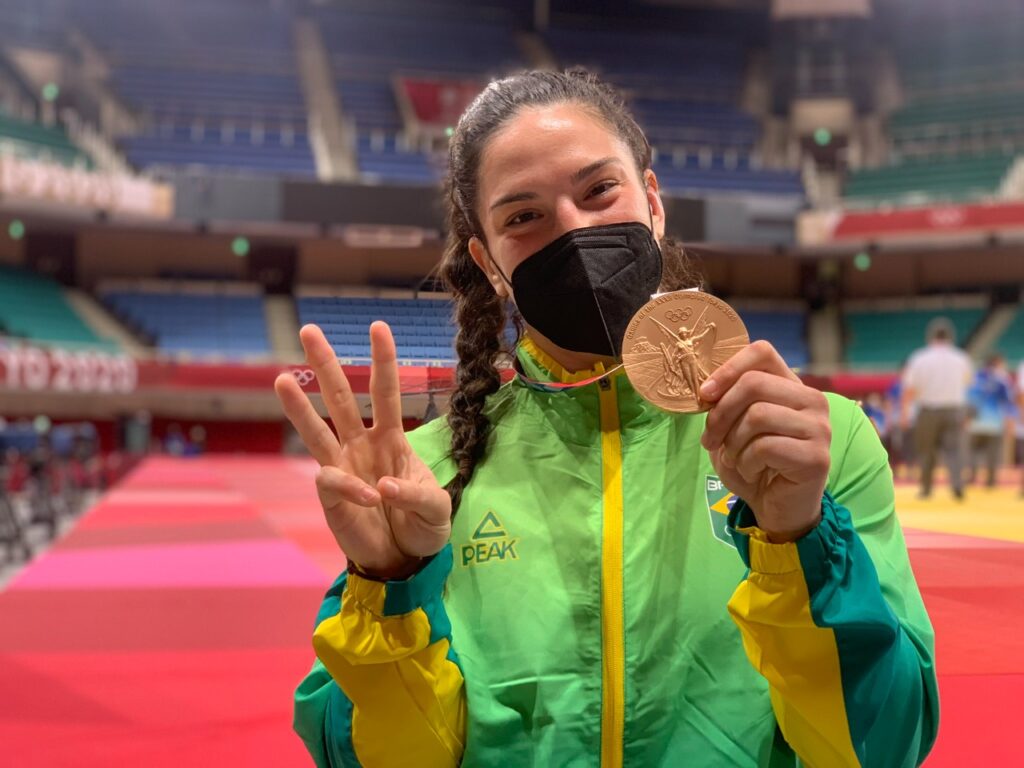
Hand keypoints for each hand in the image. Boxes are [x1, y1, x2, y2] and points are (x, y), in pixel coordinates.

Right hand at [274, 322, 450, 578]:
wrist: (403, 561)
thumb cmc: (422, 526)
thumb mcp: (436, 508)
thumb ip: (416, 494)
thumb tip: (382, 485)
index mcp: (392, 438)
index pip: (385, 392)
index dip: (383, 361)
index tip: (378, 326)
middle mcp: (362, 445)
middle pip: (341, 398)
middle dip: (326, 365)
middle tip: (309, 330)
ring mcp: (342, 467)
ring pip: (317, 430)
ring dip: (299, 406)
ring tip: (282, 378)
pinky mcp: (331, 496)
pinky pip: (331, 480)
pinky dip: (350, 487)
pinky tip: (371, 499)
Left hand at [699, 341, 831, 542]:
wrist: (776, 508)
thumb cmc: (754, 464)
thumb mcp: (733, 427)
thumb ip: (727, 401)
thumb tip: (707, 388)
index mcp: (791, 385)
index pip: (761, 352)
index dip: (727, 369)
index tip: (705, 395)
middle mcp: (811, 400)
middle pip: (753, 384)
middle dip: (721, 414)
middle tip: (710, 439)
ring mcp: (819, 428)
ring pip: (757, 416)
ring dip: (733, 443)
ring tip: (736, 459)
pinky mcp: (817, 457)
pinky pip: (765, 447)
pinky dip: (746, 462)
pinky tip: (752, 472)